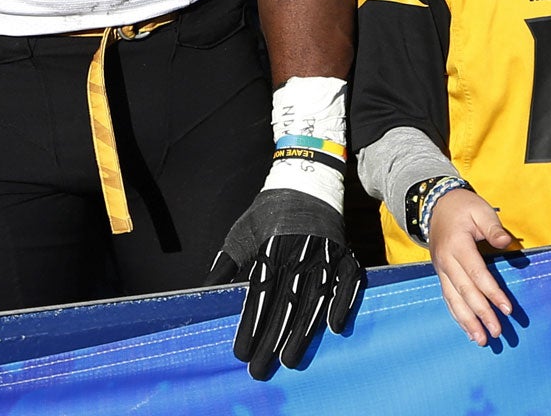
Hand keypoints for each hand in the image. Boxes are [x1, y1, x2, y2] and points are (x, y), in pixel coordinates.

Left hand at [207, 188, 363, 378]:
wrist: (306, 181)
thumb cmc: (267, 213)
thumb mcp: (240, 234)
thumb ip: (223, 267)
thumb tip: (202, 295)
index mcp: (270, 247)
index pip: (259, 294)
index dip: (250, 325)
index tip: (240, 353)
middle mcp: (298, 252)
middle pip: (285, 303)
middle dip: (272, 340)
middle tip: (261, 370)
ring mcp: (325, 253)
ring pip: (314, 298)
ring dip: (303, 331)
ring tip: (291, 360)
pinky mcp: (345, 254)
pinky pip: (348, 281)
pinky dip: (343, 303)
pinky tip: (334, 327)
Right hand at [426, 188, 517, 345]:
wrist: (436, 205)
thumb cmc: (463, 208)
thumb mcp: (480, 210)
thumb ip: (493, 228)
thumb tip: (506, 242)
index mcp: (457, 244)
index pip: (477, 273)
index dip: (492, 292)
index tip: (507, 309)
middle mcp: (446, 260)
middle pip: (465, 291)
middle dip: (481, 314)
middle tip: (497, 332)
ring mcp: (441, 269)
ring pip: (453, 300)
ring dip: (467, 322)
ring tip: (481, 340)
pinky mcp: (441, 275)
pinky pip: (448, 298)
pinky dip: (457, 316)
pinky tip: (467, 330)